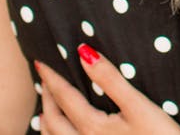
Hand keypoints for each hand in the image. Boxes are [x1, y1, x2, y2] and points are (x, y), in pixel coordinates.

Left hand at [36, 49, 179, 134]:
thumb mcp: (138, 106)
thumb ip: (111, 79)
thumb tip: (84, 52)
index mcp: (92, 128)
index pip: (64, 98)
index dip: (52, 78)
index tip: (41, 62)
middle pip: (52, 121)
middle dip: (46, 97)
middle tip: (44, 78)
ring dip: (46, 120)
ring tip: (47, 104)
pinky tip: (60, 132)